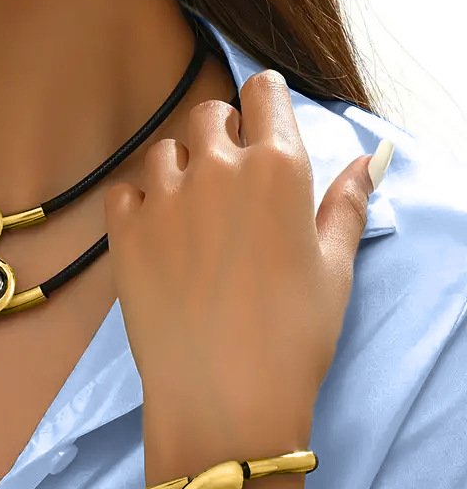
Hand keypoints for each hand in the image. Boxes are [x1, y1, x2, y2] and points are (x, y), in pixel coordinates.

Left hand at [103, 69, 393, 472]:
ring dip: (181, 169)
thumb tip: (365, 162)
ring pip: (165, 151)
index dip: (265, 105)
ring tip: (193, 216)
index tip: (263, 130)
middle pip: (209, 115)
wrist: (223, 397)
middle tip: (231, 183)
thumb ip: (345, 205)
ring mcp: (164, 198)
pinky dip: (139, 202)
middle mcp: (216, 168)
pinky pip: (126, 192)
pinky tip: (157, 236)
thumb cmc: (292, 336)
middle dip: (222, 134)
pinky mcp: (124, 232)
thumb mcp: (334, 269)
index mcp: (277, 167)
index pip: (264, 91)